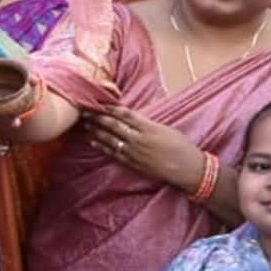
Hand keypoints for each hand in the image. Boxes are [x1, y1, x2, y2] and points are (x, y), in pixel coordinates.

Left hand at [81, 108, 202, 189]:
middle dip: (98, 117)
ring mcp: (134, 151)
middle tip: (84, 110)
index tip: (99, 102)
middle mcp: (139, 138)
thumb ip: (148, 123)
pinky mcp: (132, 163)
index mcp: (149, 126)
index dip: (110, 108)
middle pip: (114, 125)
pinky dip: (102, 146)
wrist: (186, 168)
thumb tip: (133, 118)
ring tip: (85, 124)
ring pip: (110, 139)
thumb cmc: (181, 146)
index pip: (125, 114)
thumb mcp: (166, 129)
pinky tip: (93, 140)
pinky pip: (113, 152)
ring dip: (96, 130)